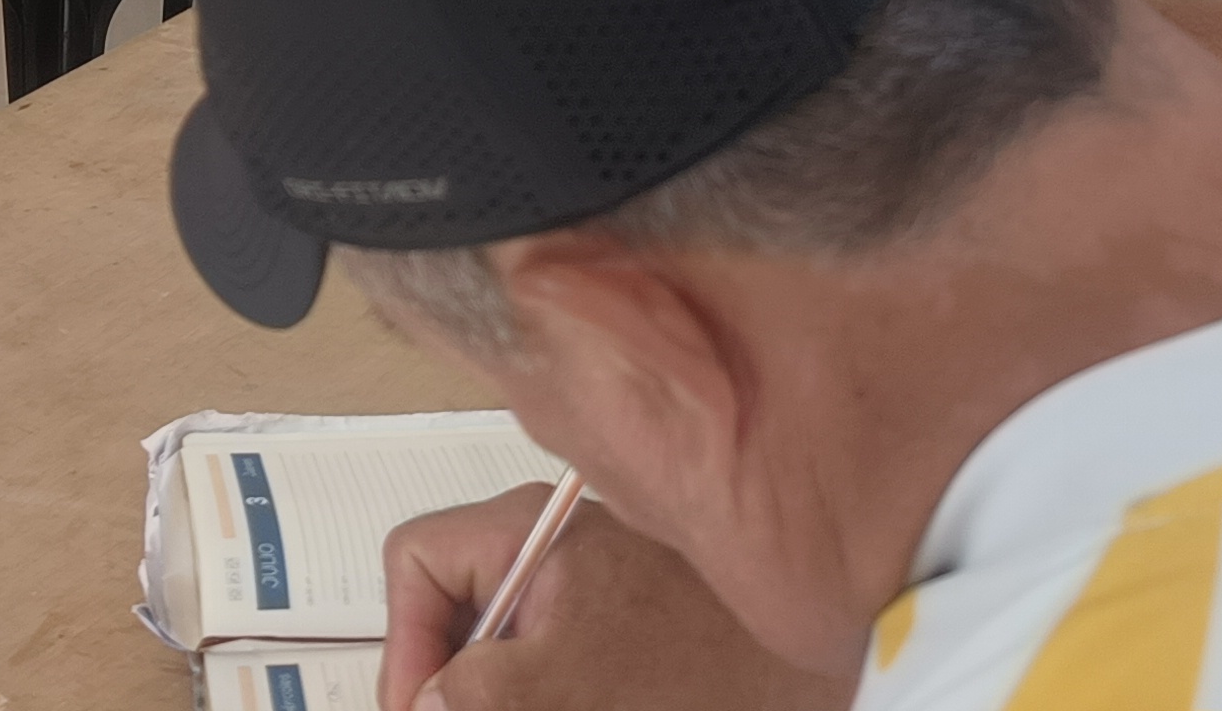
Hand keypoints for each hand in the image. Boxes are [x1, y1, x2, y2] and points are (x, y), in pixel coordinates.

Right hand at [380, 491, 826, 710]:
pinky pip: (550, 655)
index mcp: (530, 528)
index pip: (416, 558)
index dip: (401, 641)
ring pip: (503, 639)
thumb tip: (422, 702)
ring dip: (500, 688)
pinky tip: (578, 699)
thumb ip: (475, 689)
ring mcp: (592, 583)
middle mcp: (556, 542)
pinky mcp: (623, 624)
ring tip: (539, 701)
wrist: (819, 680)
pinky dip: (546, 688)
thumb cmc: (711, 667)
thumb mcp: (565, 684)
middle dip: (452, 677)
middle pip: (455, 604)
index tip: (419, 709)